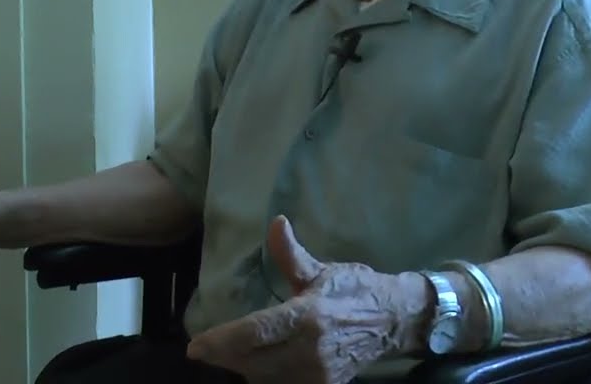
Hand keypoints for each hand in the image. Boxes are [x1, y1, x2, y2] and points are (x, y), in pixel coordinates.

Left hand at [186, 216, 431, 383]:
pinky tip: (257, 364)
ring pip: (264, 379)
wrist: (395, 321)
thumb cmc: (356, 290)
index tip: (195, 346)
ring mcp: (319, 375)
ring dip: (244, 368)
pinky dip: (265, 377)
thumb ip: (291, 254)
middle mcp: (312, 351)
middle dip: (226, 356)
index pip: (255, 334)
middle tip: (207, 348)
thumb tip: (275, 223)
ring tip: (233, 352)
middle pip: (252, 363)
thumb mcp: (323, 270)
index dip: (221, 341)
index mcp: (309, 317)